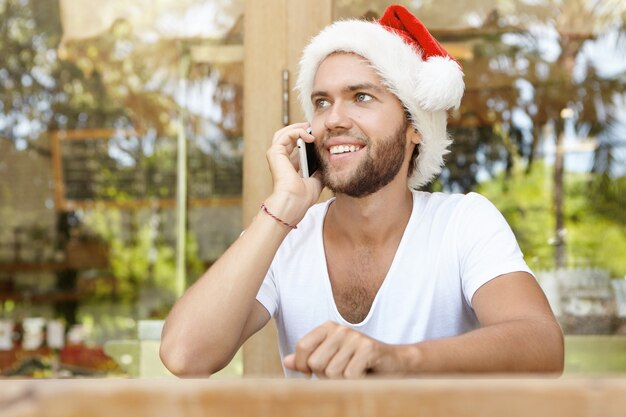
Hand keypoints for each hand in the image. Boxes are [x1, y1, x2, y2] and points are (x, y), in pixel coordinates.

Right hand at [264, 123, 322, 223]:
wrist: (295, 202)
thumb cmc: (303, 196)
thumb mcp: (317, 180)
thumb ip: (319, 169)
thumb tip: (327, 160)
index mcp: (289, 166)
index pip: (295, 147)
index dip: (306, 139)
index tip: (318, 136)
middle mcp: (281, 160)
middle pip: (287, 137)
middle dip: (300, 129)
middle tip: (312, 128)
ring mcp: (276, 156)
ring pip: (283, 133)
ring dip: (297, 128)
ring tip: (310, 127)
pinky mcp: (275, 153)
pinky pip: (285, 135)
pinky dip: (297, 131)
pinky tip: (309, 136)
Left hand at [283, 321, 400, 378]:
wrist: (394, 363)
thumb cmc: (358, 362)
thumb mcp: (331, 358)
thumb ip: (309, 359)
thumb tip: (286, 361)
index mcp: (327, 327)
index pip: (302, 346)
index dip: (302, 366)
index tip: (311, 374)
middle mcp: (340, 328)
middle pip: (315, 363)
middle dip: (325, 376)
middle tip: (340, 374)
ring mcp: (355, 337)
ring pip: (332, 372)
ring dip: (341, 381)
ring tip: (352, 374)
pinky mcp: (368, 348)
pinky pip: (349, 376)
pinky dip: (355, 382)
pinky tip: (362, 375)